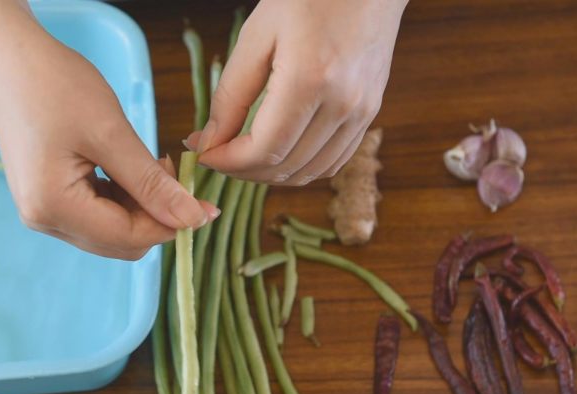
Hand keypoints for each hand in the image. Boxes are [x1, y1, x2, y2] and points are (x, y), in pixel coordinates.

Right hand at [0, 0, 217, 259]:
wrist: (10, 60)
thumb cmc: (56, 86)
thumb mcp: (112, 134)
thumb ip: (152, 184)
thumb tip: (193, 219)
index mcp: (54, 207)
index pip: (129, 238)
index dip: (171, 224)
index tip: (201, 201)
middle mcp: (44, 220)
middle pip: (120, 242)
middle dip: (154, 215)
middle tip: (168, 169)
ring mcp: (42, 212)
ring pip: (111, 232)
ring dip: (139, 206)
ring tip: (149, 162)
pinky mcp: (46, 199)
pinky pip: (96, 216)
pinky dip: (121, 199)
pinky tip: (127, 167)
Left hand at [186, 0, 406, 184]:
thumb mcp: (257, 35)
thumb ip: (231, 94)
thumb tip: (210, 140)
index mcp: (310, 80)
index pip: (264, 150)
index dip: (228, 162)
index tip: (205, 154)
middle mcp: (342, 104)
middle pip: (285, 167)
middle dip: (243, 171)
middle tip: (218, 156)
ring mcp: (362, 113)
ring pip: (310, 172)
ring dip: (271, 174)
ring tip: (243, 157)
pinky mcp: (370, 114)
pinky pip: (333, 162)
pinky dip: (301, 168)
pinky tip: (279, 155)